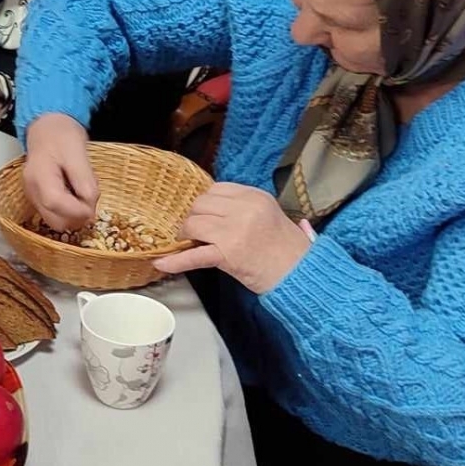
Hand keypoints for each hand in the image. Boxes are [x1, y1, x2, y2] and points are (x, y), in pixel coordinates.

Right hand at [23, 113, 99, 228]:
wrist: (47, 129)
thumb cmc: (61, 136)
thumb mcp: (78, 153)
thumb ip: (85, 181)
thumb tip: (90, 206)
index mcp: (39, 176)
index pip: (55, 203)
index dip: (77, 211)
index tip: (93, 207)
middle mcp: (32, 190)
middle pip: (54, 220)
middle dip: (77, 217)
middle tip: (90, 202)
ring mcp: (33, 196)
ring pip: (55, 221)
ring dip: (74, 216)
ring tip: (82, 196)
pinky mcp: (38, 199)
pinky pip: (55, 214)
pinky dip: (69, 212)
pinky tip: (74, 196)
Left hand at [155, 183, 312, 293]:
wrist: (302, 275)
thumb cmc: (287, 250)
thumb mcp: (270, 214)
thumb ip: (244, 207)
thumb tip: (213, 208)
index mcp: (254, 196)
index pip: (216, 190)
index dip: (206, 205)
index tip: (205, 215)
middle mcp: (244, 209)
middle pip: (200, 204)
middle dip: (194, 218)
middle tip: (196, 232)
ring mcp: (235, 231)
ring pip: (193, 223)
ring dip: (186, 235)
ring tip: (188, 244)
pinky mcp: (227, 254)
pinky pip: (194, 255)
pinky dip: (175, 261)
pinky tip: (162, 263)